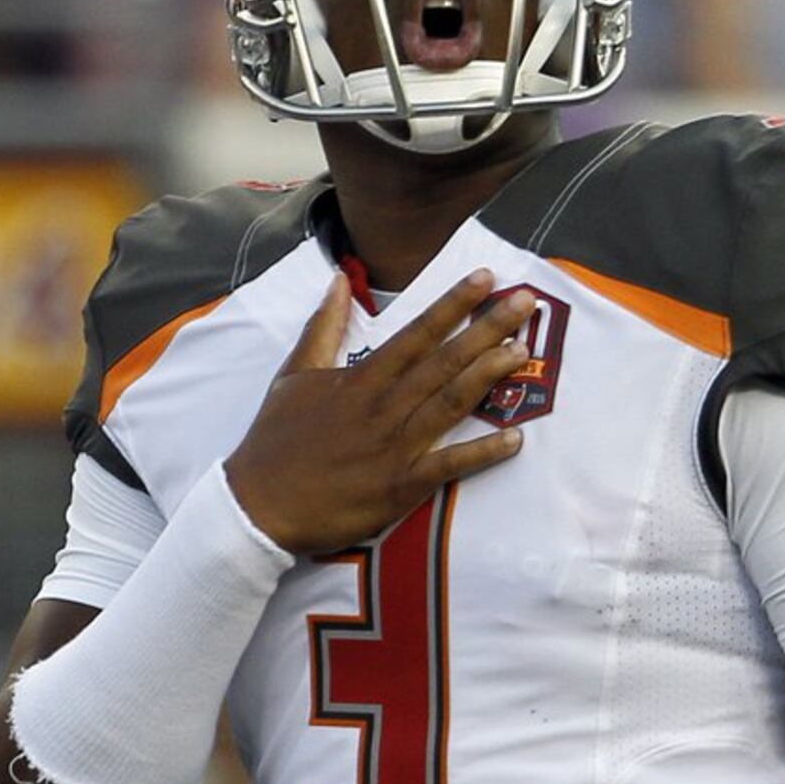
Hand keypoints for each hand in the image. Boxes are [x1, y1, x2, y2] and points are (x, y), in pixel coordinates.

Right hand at [223, 271, 535, 555]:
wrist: (259, 505)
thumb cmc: (275, 439)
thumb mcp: (294, 374)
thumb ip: (322, 326)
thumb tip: (338, 280)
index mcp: (361, 378)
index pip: (416, 332)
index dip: (454, 304)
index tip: (486, 279)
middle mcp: (384, 406)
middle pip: (445, 360)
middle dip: (488, 329)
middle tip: (526, 303)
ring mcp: (395, 446)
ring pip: (451, 403)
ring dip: (489, 376)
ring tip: (524, 353)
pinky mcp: (401, 486)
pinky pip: (449, 465)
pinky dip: (482, 453)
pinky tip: (514, 440)